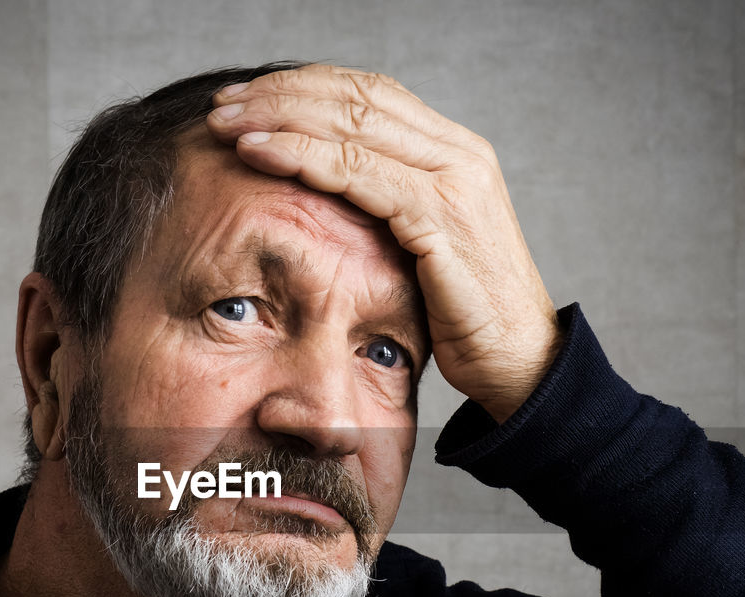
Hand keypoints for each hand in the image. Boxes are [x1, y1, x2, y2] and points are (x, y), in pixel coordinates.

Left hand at [207, 64, 559, 422]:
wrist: (519, 362)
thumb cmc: (464, 315)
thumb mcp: (422, 248)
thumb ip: (387, 209)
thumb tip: (326, 193)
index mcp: (454, 151)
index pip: (371, 94)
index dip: (305, 87)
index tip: (249, 98)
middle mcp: (459, 153)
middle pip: (357, 96)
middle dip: (283, 93)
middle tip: (225, 103)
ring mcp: (453, 181)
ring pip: (353, 125)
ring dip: (280, 117)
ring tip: (228, 122)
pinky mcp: (441, 218)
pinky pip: (358, 172)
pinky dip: (301, 156)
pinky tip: (258, 153)